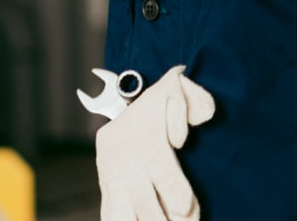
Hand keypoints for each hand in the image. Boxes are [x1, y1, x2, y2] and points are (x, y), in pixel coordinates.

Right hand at [94, 64, 214, 220]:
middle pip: (142, 197)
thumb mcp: (178, 89)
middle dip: (160, 217)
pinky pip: (109, 211)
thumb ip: (188, 106)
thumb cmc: (162, 97)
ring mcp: (113, 175)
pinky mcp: (107, 186)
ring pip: (122, 210)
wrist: (123, 96)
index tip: (185, 208)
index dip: (173, 189)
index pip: (160, 168)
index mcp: (145, 138)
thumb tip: (179, 138)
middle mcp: (125, 160)